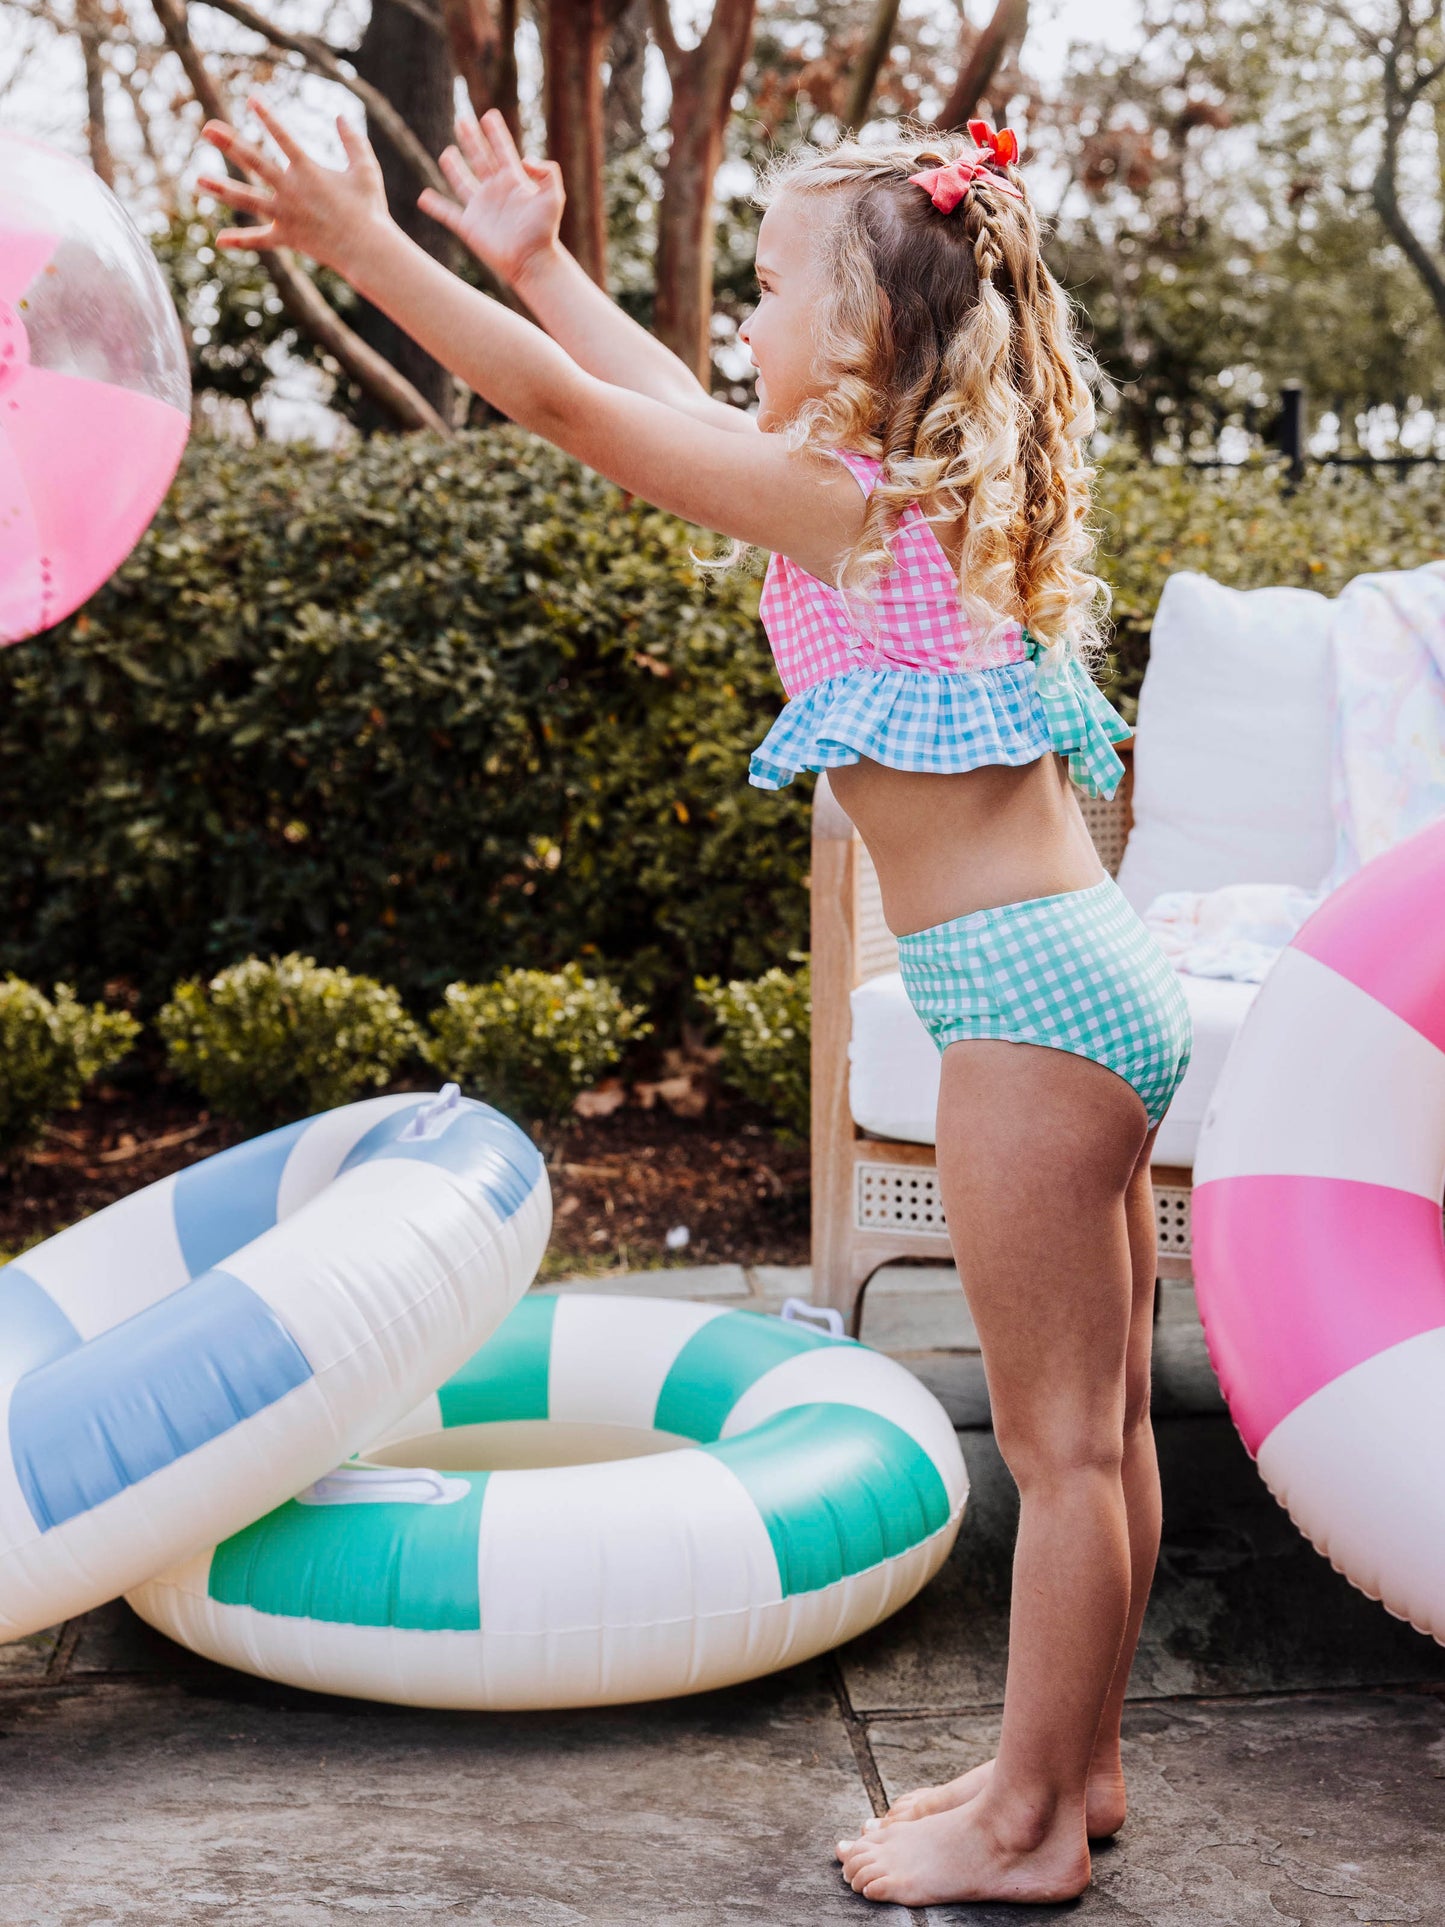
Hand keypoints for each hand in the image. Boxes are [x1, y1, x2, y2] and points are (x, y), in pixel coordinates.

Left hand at [196, 94, 391, 276]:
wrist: (368, 249)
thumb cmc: (370, 209)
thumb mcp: (366, 169)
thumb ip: (353, 141)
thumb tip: (340, 116)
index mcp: (308, 170)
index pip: (283, 137)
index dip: (267, 117)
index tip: (251, 99)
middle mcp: (291, 190)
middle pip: (254, 162)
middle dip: (229, 143)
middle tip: (206, 129)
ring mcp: (286, 214)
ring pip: (247, 199)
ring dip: (221, 189)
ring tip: (197, 180)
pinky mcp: (287, 237)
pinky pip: (260, 240)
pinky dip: (241, 241)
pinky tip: (219, 240)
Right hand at [418, 107, 563, 287]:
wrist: (532, 261)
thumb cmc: (545, 232)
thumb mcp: (554, 197)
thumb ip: (547, 173)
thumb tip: (525, 160)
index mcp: (514, 181)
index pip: (503, 150)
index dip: (495, 133)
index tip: (489, 115)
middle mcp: (495, 191)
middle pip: (480, 159)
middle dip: (471, 140)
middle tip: (462, 120)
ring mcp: (480, 208)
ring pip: (462, 182)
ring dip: (454, 167)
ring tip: (447, 153)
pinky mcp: (469, 227)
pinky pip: (448, 214)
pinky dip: (435, 207)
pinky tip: (423, 198)